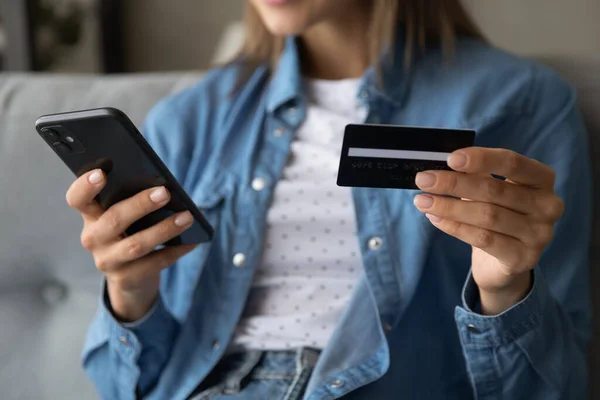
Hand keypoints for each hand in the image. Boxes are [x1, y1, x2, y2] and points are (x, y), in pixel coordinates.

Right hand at [66, 169, 197, 321]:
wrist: (130, 277)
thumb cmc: (130, 232)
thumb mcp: (125, 216)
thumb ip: (133, 200)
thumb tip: (164, 188)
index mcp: (91, 215)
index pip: (78, 199)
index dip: (85, 186)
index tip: (101, 172)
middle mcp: (94, 238)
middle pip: (114, 219)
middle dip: (141, 204)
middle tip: (165, 192)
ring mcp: (107, 260)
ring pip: (137, 245)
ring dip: (164, 229)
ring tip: (187, 217)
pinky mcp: (126, 278)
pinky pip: (154, 263)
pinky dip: (176, 250)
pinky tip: (192, 241)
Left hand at [413, 147, 563, 314]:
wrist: (505, 261)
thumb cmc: (497, 213)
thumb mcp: (490, 189)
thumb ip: (475, 174)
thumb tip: (444, 163)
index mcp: (542, 178)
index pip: (513, 163)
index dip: (482, 159)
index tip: (450, 158)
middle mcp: (548, 205)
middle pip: (494, 190)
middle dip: (454, 183)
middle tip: (423, 180)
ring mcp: (539, 234)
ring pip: (487, 216)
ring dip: (448, 207)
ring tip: (422, 201)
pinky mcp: (523, 257)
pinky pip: (484, 239)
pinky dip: (455, 227)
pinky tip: (435, 219)